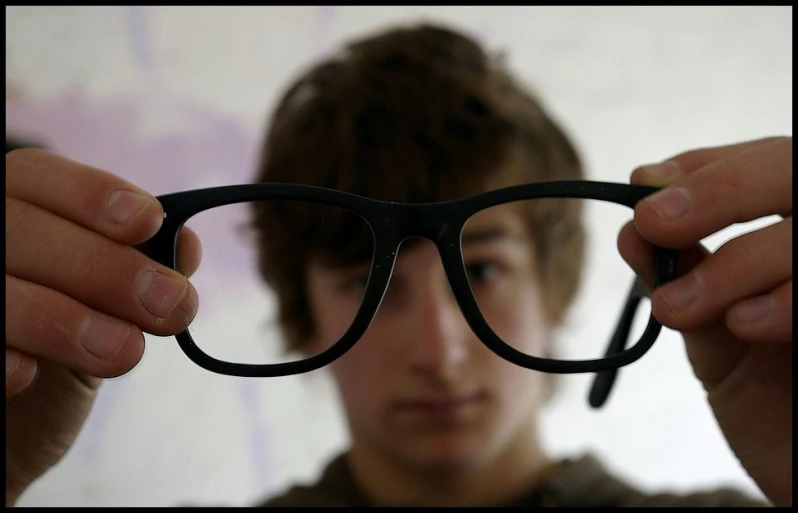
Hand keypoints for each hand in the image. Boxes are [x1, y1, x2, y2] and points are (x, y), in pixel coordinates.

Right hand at [5, 150, 200, 504]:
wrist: (7, 429)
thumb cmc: (60, 351)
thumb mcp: (108, 308)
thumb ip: (142, 270)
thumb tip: (187, 245)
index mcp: (14, 207)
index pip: (41, 177)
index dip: (94, 195)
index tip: (150, 221)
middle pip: (22, 229)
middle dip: (105, 267)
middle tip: (171, 306)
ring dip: (61, 318)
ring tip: (125, 352)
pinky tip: (24, 374)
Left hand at [618, 136, 791, 506]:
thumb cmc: (769, 401)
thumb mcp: (712, 334)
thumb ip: (680, 280)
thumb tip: (631, 226)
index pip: (768, 162)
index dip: (707, 165)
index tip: (645, 182)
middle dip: (723, 189)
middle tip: (655, 219)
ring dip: (744, 259)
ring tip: (681, 308)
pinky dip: (790, 298)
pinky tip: (746, 326)